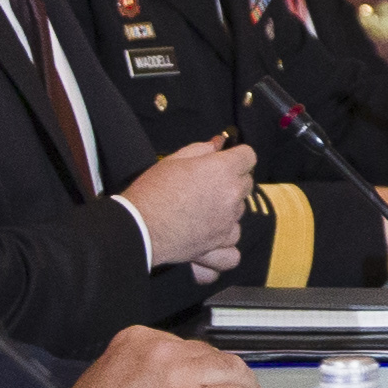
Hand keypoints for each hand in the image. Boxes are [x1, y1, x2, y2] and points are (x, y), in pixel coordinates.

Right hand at [122, 137, 256, 268]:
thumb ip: (201, 149)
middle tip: (209, 185)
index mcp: (224, 170)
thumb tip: (218, 144)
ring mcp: (228, 222)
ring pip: (240, 212)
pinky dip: (225, 240)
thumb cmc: (153, 189)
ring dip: (228, 210)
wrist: (138, 227)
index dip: (236, 156)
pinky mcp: (219, 244)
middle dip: (233, 181)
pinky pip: (234, 242)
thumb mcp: (174, 160)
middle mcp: (232, 195)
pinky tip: (214, 236)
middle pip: (247, 184)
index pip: (249, 156)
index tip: (224, 160)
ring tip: (205, 211)